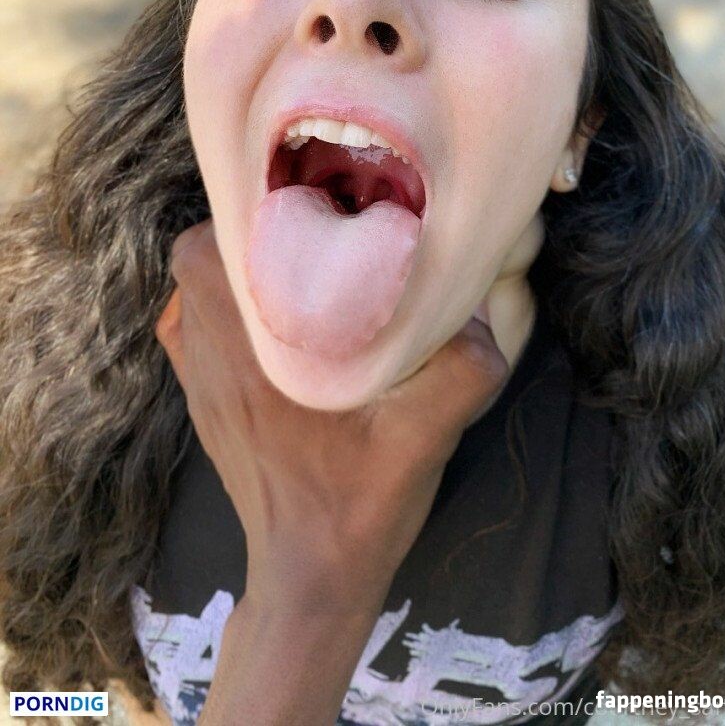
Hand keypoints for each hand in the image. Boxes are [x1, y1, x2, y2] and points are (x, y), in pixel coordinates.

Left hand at [156, 219, 510, 619]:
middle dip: (248, 227)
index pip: (213, 249)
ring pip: (191, 287)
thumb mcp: (425, 438)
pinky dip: (218, 302)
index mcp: (254, 354)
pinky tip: (271, 315)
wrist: (308, 575)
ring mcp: (199, 380)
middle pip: (196, 254)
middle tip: (313, 226)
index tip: (315, 203)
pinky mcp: (202, 401)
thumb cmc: (360, 504)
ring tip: (296, 260)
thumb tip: (480, 306)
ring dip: (234, 262)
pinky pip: (189, 326)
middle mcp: (212, 357)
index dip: (256, 210)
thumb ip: (463, 370)